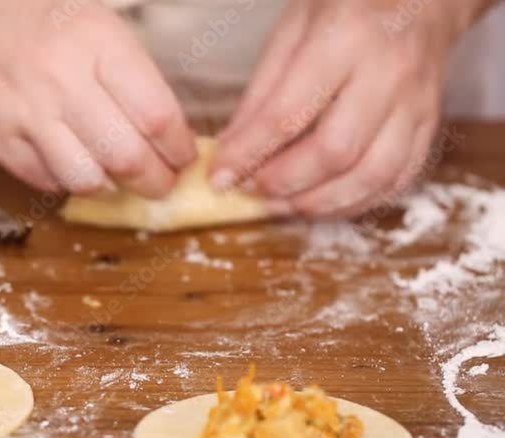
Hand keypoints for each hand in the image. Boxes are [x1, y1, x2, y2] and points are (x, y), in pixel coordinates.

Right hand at [0, 0, 196, 196]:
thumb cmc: (31, 21)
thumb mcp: (93, 25)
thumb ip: (130, 75)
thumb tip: (169, 132)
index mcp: (96, 41)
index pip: (156, 114)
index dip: (179, 148)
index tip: (183, 157)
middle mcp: (61, 78)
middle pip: (127, 155)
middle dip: (155, 181)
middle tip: (162, 183)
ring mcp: (25, 113)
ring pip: (88, 179)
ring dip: (113, 188)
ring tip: (120, 181)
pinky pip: (48, 181)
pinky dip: (71, 183)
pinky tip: (78, 167)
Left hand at [211, 0, 481, 216]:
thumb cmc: (348, 10)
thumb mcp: (290, 33)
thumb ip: (260, 95)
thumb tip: (229, 153)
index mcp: (344, 39)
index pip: (287, 114)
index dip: (248, 154)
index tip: (220, 178)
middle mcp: (387, 74)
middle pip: (335, 152)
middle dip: (285, 183)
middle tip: (253, 191)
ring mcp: (416, 103)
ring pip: (371, 176)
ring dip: (320, 203)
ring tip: (282, 205)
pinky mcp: (431, 126)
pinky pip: (396, 181)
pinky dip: (355, 202)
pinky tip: (323, 202)